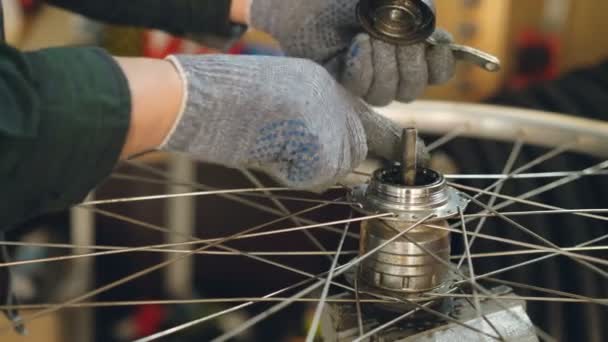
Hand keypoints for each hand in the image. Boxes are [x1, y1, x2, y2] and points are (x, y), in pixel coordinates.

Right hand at [161, 54, 405, 189]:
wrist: (226, 95)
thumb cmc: (243, 92)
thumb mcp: (291, 95)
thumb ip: (318, 116)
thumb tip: (327, 144)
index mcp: (339, 92)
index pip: (382, 129)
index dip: (401, 149)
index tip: (424, 161)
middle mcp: (348, 113)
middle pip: (351, 156)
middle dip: (326, 159)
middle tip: (290, 143)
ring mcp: (340, 136)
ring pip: (329, 170)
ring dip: (303, 164)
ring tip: (273, 137)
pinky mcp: (328, 158)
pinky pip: (312, 176)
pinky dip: (291, 171)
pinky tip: (272, 147)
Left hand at [250, 0, 455, 105]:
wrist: (315, 2)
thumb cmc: (358, 1)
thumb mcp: (397, 1)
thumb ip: (421, 15)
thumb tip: (438, 42)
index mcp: (413, 52)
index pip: (438, 74)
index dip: (440, 65)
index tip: (434, 46)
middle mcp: (392, 73)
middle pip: (412, 88)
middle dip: (406, 59)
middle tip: (392, 33)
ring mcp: (368, 83)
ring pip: (387, 94)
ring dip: (381, 63)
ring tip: (368, 35)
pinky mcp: (343, 86)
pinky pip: (362, 89)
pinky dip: (362, 66)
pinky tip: (357, 44)